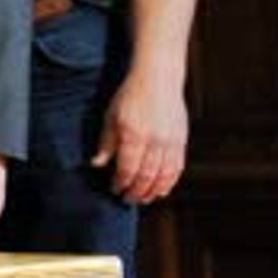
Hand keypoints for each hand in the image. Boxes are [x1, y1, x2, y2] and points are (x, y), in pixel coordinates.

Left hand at [95, 72, 189, 205]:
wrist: (158, 79)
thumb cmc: (131, 96)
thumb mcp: (111, 117)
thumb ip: (106, 143)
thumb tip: (97, 164)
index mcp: (134, 134)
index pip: (127, 168)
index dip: (121, 182)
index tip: (114, 189)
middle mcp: (154, 139)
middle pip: (146, 175)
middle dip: (136, 191)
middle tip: (128, 199)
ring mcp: (170, 140)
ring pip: (164, 174)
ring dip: (153, 190)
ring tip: (144, 198)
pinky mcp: (181, 139)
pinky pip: (178, 166)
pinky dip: (170, 181)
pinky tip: (163, 189)